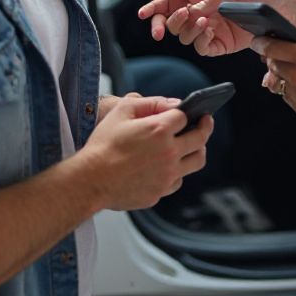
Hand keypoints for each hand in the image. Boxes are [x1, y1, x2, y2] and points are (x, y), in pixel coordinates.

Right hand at [81, 94, 212, 211]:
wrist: (90, 180)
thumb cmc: (103, 145)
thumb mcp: (122, 111)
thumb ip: (149, 103)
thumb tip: (171, 104)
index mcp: (160, 130)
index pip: (184, 116)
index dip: (183, 112)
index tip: (186, 112)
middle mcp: (169, 153)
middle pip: (200, 138)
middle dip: (205, 126)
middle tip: (206, 121)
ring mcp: (167, 175)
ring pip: (197, 162)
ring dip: (198, 150)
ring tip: (195, 145)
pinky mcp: (160, 192)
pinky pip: (178, 180)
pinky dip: (178, 171)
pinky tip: (170, 166)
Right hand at [135, 0, 291, 56]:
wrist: (285, 14)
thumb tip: (195, 8)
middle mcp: (203, 11)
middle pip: (169, 14)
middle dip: (157, 20)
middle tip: (156, 28)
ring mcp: (209, 28)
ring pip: (182, 33)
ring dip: (184, 29)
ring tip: (201, 21)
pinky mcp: (219, 45)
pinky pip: (200, 46)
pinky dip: (200, 40)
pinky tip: (209, 31)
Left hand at [254, 31, 295, 120]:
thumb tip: (285, 42)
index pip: (270, 48)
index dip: (260, 44)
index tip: (257, 42)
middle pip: (272, 66)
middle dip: (273, 59)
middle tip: (281, 56)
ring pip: (279, 84)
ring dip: (284, 77)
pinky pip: (288, 99)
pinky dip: (293, 92)